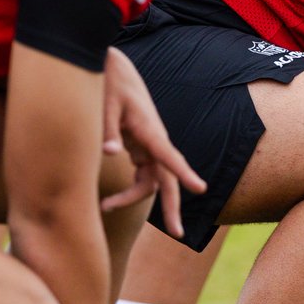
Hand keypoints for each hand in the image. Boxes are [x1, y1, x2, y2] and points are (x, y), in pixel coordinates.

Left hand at [100, 48, 205, 237]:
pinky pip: (142, 174)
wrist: (115, 69)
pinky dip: (130, 189)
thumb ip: (107, 130)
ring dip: (133, 197)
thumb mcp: (104, 104)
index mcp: (149, 130)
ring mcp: (148, 145)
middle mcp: (154, 141)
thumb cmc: (110, 84)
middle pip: (168, 178)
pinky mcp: (140, 147)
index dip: (185, 173)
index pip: (170, 156)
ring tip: (102, 207)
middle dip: (172, 206)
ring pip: (151, 180)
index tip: (201, 188)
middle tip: (178, 234)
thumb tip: (110, 154)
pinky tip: (109, 200)